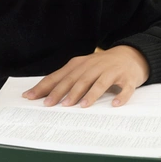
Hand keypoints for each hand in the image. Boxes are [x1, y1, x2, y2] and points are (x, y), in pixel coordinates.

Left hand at [22, 45, 149, 107]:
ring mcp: (110, 71)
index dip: (44, 87)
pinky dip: (121, 96)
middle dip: (62, 92)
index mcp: (79, 64)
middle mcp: (93, 66)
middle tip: (50, 104)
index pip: (58, 76)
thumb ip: (66, 79)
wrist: (130, 56)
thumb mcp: (82, 68)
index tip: (30, 96)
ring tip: (80, 106)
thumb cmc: (101, 66)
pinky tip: (115, 104)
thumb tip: (45, 93)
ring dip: (89, 94)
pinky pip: (125, 88)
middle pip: (76, 80)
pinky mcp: (127, 78)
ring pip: (97, 83)